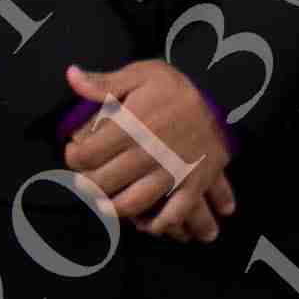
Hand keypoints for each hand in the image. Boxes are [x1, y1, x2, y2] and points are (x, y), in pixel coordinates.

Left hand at [62, 60, 230, 234]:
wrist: (227, 97)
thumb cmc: (178, 87)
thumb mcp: (142, 74)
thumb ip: (105, 83)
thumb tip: (71, 76)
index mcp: (132, 126)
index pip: (86, 155)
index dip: (73, 157)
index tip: (74, 153)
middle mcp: (148, 153)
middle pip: (103, 183)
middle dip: (87, 184)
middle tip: (85, 180)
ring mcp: (172, 172)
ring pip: (132, 204)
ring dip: (113, 208)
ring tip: (105, 203)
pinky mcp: (192, 184)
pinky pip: (172, 215)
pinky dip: (157, 224)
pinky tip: (145, 222)